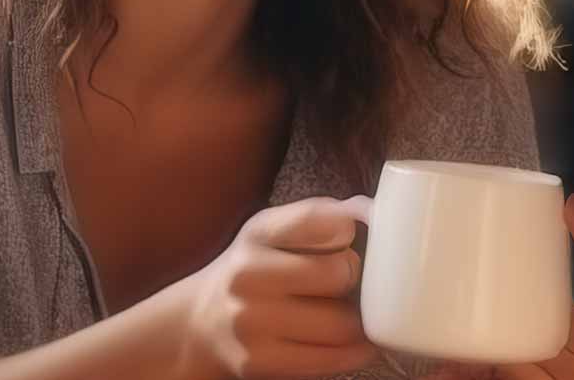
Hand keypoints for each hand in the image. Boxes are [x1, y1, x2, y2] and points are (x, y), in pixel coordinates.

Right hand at [179, 196, 378, 378]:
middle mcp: (248, 275)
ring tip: (348, 314)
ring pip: (341, 324)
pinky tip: (353, 342)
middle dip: (354, 279)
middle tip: (348, 283)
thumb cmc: (255, 272)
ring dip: (357, 321)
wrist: (201, 323)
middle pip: (340, 273)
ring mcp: (250, 322)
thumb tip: (372, 210)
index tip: (346, 239)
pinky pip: (332, 359)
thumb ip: (321, 217)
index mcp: (258, 233)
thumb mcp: (273, 232)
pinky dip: (355, 352)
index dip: (348, 228)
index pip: (318, 219)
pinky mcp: (259, 362)